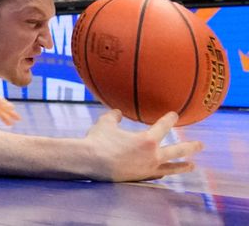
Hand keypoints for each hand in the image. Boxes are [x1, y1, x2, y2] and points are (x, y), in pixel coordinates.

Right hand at [84, 110, 202, 181]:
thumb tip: (117, 112)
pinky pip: (157, 175)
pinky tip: (164, 173)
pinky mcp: (141, 178)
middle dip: (190, 147)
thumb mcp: (106, 123)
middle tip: (200, 145)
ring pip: (171, 167)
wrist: (91, 161)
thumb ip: (114, 117)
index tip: (175, 115)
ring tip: (191, 166)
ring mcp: (148, 169)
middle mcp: (153, 155)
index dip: (170, 119)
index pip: (163, 127)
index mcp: (147, 140)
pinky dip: (163, 173)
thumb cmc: (98, 140)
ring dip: (182, 166)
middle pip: (177, 151)